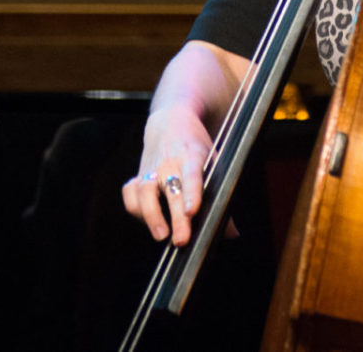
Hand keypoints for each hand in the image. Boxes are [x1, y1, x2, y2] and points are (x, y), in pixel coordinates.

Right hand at [121, 104, 211, 244]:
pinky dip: (135, 207)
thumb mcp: (214, 163)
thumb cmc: (197, 148)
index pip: (192, 175)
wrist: (171, 122)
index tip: (191, 211)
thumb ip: (222, 196)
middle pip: (171, 191)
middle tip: (181, 240)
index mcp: (192, 156)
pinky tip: (145, 219)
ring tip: (161, 235)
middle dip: (175, 217)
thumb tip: (232, 233)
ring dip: (151, 215)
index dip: (192, 193)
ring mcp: (151, 167)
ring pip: (145, 191)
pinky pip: (130, 192)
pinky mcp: (139, 174)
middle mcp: (169, 162)